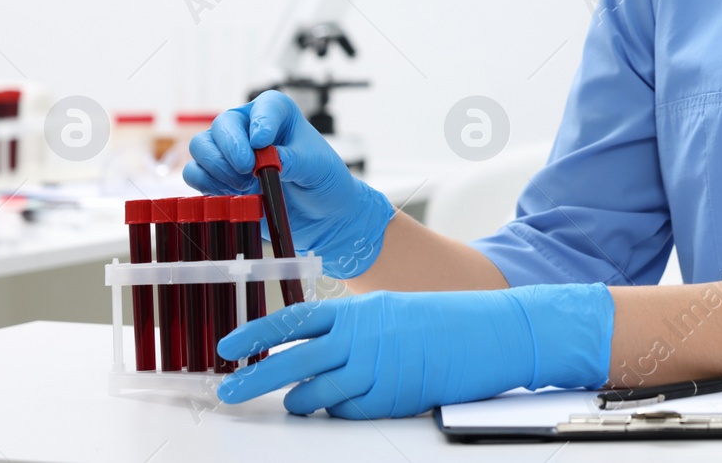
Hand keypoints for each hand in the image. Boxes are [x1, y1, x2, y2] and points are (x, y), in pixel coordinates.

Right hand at [183, 89, 393, 277]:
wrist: (321, 213)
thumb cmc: (322, 180)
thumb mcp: (315, 167)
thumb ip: (290, 159)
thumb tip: (263, 159)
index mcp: (278, 114)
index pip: (264, 106)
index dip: (260, 121)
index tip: (263, 142)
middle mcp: (249, 128)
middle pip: (223, 125)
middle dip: (231, 148)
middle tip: (248, 169)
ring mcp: (230, 153)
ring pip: (201, 146)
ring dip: (217, 167)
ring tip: (243, 185)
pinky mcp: (218, 178)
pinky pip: (194, 173)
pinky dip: (206, 183)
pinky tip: (231, 194)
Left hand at [215, 284, 614, 417]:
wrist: (494, 334)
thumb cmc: (447, 322)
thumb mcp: (393, 311)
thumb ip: (354, 327)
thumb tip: (316, 348)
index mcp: (360, 308)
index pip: (294, 319)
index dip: (256, 334)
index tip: (227, 348)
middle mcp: (361, 336)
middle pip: (291, 360)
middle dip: (253, 380)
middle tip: (228, 393)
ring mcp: (374, 369)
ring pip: (315, 393)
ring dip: (302, 401)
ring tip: (300, 403)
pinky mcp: (390, 398)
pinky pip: (348, 412)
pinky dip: (341, 412)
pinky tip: (347, 405)